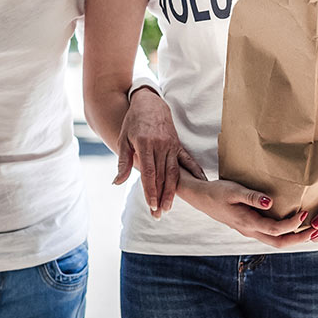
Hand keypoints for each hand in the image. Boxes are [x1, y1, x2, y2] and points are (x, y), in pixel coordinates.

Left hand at [115, 88, 205, 216]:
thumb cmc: (132, 122)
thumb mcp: (123, 140)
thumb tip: (116, 182)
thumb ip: (122, 162)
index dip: (151, 190)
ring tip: (169, 207)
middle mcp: (161, 145)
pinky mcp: (178, 145)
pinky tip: (200, 184)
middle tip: (158, 214)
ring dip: (172, 191)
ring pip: (174, 172)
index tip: (151, 205)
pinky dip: (194, 173)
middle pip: (162, 176)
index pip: (149, 172)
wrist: (149, 103)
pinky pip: (188, 161)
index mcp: (145, 144)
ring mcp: (172, 145)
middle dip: (160, 197)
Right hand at [181, 176, 306, 244]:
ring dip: (293, 238)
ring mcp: (249, 231)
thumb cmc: (217, 192)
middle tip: (316, 231)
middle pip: (279, 243)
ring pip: (275, 242)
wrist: (201, 198)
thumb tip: (270, 202)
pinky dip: (284, 234)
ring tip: (310, 231)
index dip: (292, 224)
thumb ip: (252, 197)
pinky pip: (270, 236)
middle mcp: (249, 231)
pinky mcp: (249, 228)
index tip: (305, 213)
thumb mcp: (234, 190)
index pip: (275, 229)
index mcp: (247, 222)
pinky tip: (293, 226)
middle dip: (299, 239)